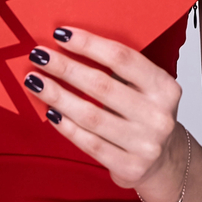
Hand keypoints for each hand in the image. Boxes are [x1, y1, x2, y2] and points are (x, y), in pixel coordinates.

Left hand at [25, 26, 187, 201]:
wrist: (165, 160)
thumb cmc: (146, 115)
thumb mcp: (146, 88)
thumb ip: (119, 71)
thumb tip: (69, 46)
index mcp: (165, 87)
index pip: (122, 58)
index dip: (89, 44)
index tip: (62, 34)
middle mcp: (158, 115)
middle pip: (102, 86)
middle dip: (65, 67)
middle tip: (40, 56)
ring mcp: (145, 144)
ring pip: (90, 116)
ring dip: (57, 96)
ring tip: (36, 82)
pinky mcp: (130, 167)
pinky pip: (89, 143)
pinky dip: (66, 126)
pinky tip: (50, 112)